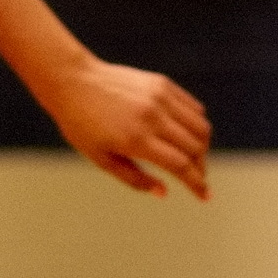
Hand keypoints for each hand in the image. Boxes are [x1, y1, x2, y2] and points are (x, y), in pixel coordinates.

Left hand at [43, 54, 211, 200]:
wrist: (72, 80)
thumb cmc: (81, 123)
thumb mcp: (100, 158)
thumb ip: (134, 178)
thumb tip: (164, 192)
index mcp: (137, 140)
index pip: (181, 166)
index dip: (197, 185)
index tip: (205, 197)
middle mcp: (152, 118)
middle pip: (195, 148)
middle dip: (201, 168)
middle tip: (195, 177)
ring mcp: (159, 98)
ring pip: (200, 127)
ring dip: (203, 147)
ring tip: (192, 156)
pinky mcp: (162, 83)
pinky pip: (193, 107)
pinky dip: (197, 124)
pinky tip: (187, 134)